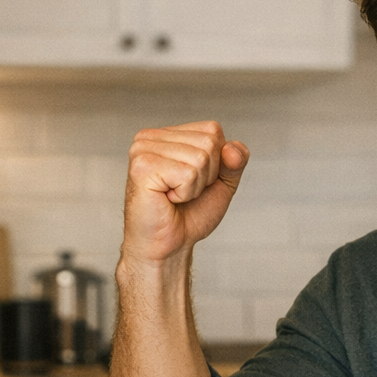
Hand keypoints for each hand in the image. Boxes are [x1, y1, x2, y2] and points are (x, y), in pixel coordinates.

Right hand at [121, 121, 248, 265]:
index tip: (194, 181)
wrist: (168, 245)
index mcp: (167, 134)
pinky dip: (185, 193)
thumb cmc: (188, 215)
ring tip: (174, 196)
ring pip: (200, 158)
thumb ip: (235, 161)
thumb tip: (233, 149)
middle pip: (209, 143)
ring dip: (194, 186)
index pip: (213, 130)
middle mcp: (151, 137)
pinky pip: (187, 174)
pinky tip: (167, 199)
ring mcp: (143, 149)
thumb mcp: (221, 183)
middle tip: (183, 192)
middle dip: (206, 175)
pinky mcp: (142, 167)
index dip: (216, 163)